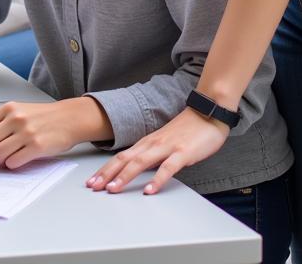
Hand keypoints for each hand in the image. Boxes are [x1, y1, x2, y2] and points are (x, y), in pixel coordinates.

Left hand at [0, 98, 109, 169]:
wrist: (69, 118)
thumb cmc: (42, 117)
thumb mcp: (18, 111)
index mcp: (7, 108)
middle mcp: (14, 118)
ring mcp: (25, 132)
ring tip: (4, 158)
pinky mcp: (36, 146)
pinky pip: (13, 162)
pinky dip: (11, 165)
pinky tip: (17, 160)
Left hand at [85, 107, 229, 194]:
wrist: (208, 112)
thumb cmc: (188, 129)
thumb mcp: (165, 142)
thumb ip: (152, 154)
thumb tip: (138, 169)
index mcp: (148, 142)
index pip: (121, 156)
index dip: (106, 169)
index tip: (93, 181)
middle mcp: (153, 143)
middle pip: (125, 159)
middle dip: (107, 173)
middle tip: (93, 186)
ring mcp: (167, 147)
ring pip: (140, 162)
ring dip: (125, 176)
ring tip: (112, 189)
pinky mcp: (182, 152)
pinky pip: (167, 168)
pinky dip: (156, 179)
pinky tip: (148, 190)